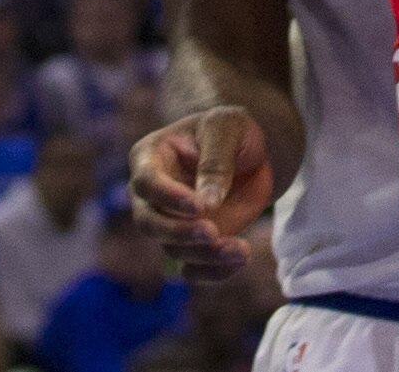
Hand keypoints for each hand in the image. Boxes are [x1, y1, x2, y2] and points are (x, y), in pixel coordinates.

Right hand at [128, 104, 275, 280]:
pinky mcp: (189, 243)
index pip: (146, 183)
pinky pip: (191, 267)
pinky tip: (237, 260)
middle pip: (148, 223)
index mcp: (149, 157)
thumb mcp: (228, 128)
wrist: (252, 152)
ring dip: (204, 254)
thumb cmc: (232, 130)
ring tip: (240, 250)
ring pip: (172, 248)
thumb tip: (207, 204)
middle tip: (212, 232)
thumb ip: (216, 162)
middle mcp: (151, 195)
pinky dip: (212, 271)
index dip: (168, 197)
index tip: (199, 207)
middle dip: (178, 233)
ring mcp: (168, 221)